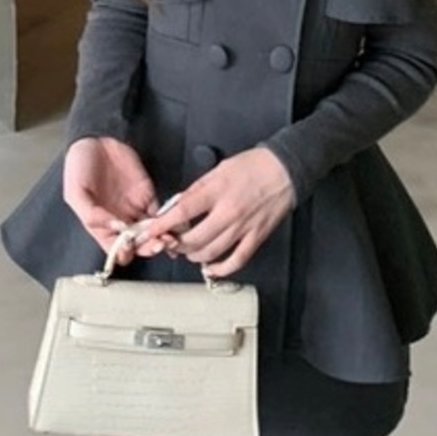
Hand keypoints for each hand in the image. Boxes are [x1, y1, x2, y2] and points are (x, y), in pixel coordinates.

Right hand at [62, 137, 170, 265]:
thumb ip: (91, 214)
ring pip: (152, 232)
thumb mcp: (75, 192)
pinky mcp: (149, 195)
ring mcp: (135, 209)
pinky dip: (169, 220)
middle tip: (158, 244)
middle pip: (137, 245)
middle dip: (148, 248)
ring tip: (169, 238)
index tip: (131, 248)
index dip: (124, 253)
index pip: (114, 249)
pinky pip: (161, 213)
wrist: (96, 139)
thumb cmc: (79, 167)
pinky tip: (174, 224)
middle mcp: (119, 221)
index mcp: (100, 226)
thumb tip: (115, 227)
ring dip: (162, 238)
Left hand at [138, 147, 294, 277]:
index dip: (163, 225)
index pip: (182, 212)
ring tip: (188, 252)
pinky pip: (237, 260)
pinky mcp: (257, 237)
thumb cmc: (253, 166)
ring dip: (194, 257)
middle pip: (194, 239)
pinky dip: (221, 269)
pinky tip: (211, 269)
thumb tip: (178, 206)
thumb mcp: (218, 169)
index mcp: (216, 191)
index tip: (151, 231)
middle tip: (170, 242)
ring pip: (211, 252)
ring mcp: (243, 227)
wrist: (285, 170)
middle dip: (176, 245)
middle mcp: (228, 212)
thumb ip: (197, 189)